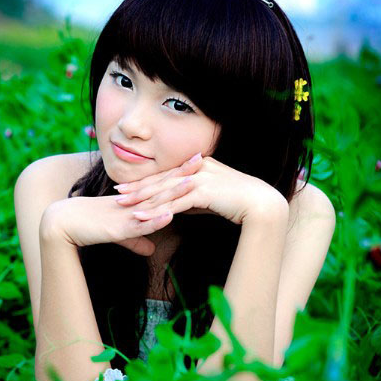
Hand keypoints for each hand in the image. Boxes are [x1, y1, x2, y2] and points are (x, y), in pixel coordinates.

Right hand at [40, 154, 203, 255]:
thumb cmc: (87, 227)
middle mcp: (130, 204)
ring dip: (173, 193)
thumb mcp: (116, 234)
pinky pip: (138, 225)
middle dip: (182, 174)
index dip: (177, 174)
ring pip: (152, 202)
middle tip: (203, 159)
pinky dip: (154, 220)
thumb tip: (152, 250)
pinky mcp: (116, 228)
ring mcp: (124, 214)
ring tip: (194, 183)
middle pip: (160, 187)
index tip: (196, 163)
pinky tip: (169, 215)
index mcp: (131, 202)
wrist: (61, 224)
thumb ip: (135, 240)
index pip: (158, 185)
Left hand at [114, 156, 288, 225]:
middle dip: (138, 187)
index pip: (166, 174)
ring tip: (123, 205)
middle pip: (161, 179)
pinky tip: (141, 216)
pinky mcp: (204, 192)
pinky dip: (156, 210)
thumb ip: (195, 197)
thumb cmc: (239, 202)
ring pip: (165, 190)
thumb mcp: (213, 197)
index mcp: (199, 165)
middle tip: (117, 193)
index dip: (146, 181)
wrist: (262, 204)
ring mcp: (201, 178)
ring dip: (142, 199)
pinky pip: (175, 203)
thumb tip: (179, 205)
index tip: (128, 186)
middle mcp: (197, 168)